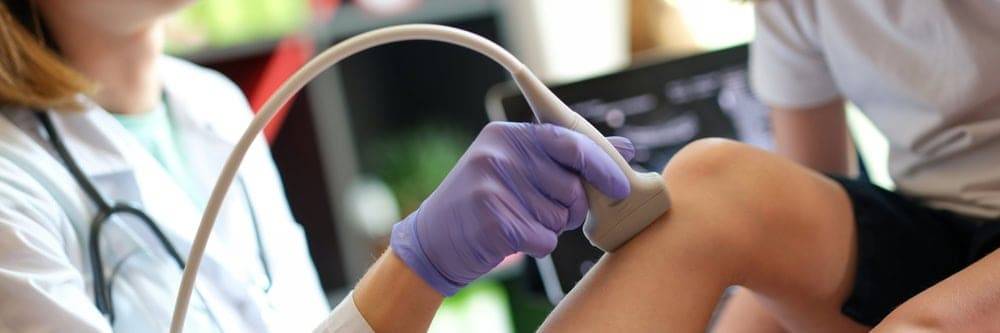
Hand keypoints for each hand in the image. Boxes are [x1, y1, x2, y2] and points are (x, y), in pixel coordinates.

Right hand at [390, 122, 634, 295]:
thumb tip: (625, 149)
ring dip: (548, 228)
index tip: (621, 187)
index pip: (569, 141)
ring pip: (559, 216)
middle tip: (544, 211)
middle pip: (570, 186)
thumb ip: (566, 157)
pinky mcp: (490, 220)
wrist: (432, 242)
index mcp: (508, 134)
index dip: (601, 165)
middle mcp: (498, 154)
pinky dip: (536, 245)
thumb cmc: (484, 204)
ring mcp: (491, 185)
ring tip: (518, 221)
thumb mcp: (518, 168)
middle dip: (569, 207)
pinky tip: (511, 238)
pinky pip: (543, 239)